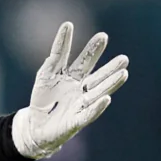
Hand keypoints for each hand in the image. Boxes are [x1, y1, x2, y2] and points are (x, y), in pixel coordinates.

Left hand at [12, 22, 128, 159]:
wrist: (35, 125)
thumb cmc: (43, 99)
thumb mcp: (45, 76)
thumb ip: (52, 61)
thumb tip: (62, 42)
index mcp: (73, 76)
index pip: (83, 60)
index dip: (92, 49)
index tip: (103, 35)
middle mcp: (81, 89)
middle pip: (97, 76)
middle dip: (110, 67)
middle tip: (124, 58)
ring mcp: (80, 104)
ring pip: (98, 92)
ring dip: (111, 83)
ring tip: (124, 73)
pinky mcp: (76, 121)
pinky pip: (88, 113)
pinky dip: (97, 106)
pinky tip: (107, 98)